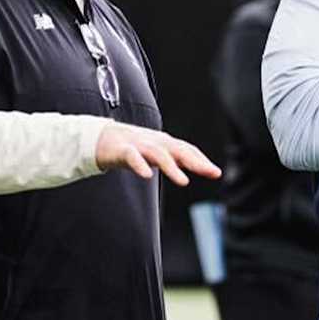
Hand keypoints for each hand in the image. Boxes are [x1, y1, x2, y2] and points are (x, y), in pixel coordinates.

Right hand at [95, 122, 221, 185]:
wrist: (103, 138)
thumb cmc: (134, 147)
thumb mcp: (158, 153)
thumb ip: (177, 159)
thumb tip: (199, 166)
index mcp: (164, 143)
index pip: (187, 150)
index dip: (202, 160)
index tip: (216, 172)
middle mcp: (155, 142)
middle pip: (178, 150)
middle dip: (195, 161)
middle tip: (210, 172)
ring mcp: (139, 145)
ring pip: (158, 154)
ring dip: (172, 167)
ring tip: (183, 181)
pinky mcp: (122, 150)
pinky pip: (132, 157)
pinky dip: (140, 165)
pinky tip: (147, 175)